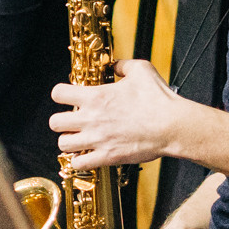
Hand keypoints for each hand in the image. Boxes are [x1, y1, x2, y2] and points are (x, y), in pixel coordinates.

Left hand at [50, 59, 188, 169]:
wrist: (174, 126)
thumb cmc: (159, 99)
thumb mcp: (142, 70)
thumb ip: (123, 65)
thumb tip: (115, 65)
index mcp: (95, 96)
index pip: (57, 93)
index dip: (61, 95)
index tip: (69, 98)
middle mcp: (91, 118)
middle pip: (54, 122)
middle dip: (62, 121)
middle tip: (73, 121)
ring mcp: (97, 139)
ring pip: (63, 144)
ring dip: (69, 141)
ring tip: (80, 139)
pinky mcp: (107, 157)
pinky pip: (79, 164)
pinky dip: (80, 160)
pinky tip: (88, 154)